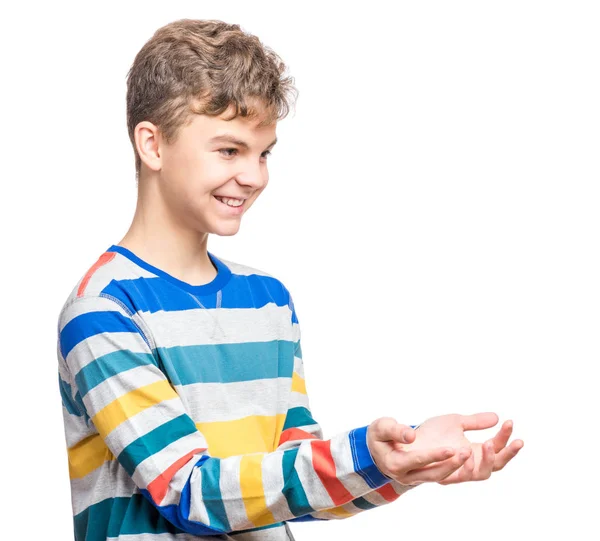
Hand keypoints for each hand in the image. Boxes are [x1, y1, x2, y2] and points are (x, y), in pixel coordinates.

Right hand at [366, 417, 472, 485]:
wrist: (378, 447)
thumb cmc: (379, 435)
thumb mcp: (382, 427)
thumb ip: (395, 430)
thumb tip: (411, 436)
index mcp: (395, 463)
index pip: (417, 460)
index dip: (434, 455)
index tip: (451, 448)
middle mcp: (407, 476)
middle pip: (433, 475)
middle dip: (451, 464)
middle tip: (467, 451)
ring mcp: (416, 477)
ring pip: (440, 477)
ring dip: (455, 467)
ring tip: (470, 452)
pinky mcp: (425, 474)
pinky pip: (442, 474)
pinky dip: (455, 468)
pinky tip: (468, 457)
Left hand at [397, 412, 523, 484]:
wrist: (405, 440)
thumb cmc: (431, 433)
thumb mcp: (455, 422)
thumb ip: (474, 422)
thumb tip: (497, 417)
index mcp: (474, 453)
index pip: (497, 449)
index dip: (505, 438)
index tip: (509, 422)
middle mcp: (468, 466)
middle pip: (495, 466)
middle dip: (505, 453)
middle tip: (514, 440)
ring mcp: (455, 472)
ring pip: (478, 474)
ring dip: (486, 459)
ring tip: (486, 443)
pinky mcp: (440, 475)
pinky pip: (455, 476)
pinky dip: (462, 465)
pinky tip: (465, 452)